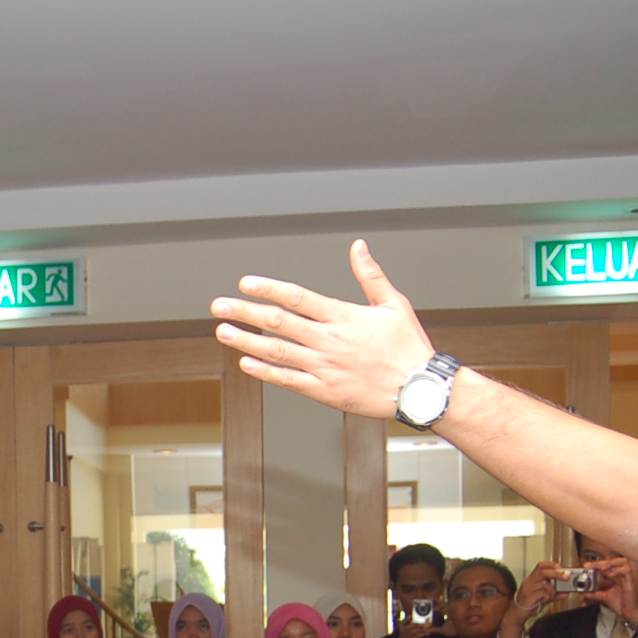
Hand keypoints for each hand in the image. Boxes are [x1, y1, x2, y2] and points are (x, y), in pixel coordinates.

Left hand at [211, 242, 436, 419]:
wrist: (418, 389)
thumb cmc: (408, 347)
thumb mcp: (394, 304)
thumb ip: (371, 274)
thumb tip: (358, 246)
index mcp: (343, 317)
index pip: (298, 297)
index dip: (268, 289)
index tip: (246, 283)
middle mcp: (328, 341)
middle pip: (278, 322)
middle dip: (245, 312)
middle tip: (220, 305)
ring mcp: (323, 367)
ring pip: (276, 351)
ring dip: (246, 341)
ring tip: (223, 331)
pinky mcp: (324, 391)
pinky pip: (288, 380)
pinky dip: (264, 372)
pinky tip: (245, 362)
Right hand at [516, 561, 561, 616]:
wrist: (518, 612)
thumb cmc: (530, 603)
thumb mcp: (544, 596)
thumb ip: (554, 593)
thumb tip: (566, 593)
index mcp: (532, 578)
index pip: (540, 566)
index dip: (551, 564)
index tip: (560, 567)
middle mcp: (529, 581)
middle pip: (543, 572)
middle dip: (557, 574)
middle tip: (566, 577)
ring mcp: (528, 588)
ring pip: (544, 583)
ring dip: (552, 590)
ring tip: (552, 596)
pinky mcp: (528, 596)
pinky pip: (542, 593)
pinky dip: (548, 596)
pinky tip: (544, 600)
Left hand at [587, 556, 637, 619]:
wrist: (630, 614)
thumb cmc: (622, 605)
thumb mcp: (604, 597)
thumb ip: (594, 594)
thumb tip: (583, 592)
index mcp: (617, 577)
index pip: (607, 566)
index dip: (597, 564)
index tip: (586, 566)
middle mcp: (622, 575)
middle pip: (613, 562)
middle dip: (600, 562)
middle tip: (590, 565)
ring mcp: (627, 578)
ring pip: (622, 562)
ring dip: (611, 563)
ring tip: (601, 567)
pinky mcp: (631, 582)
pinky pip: (627, 571)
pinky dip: (618, 570)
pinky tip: (611, 574)